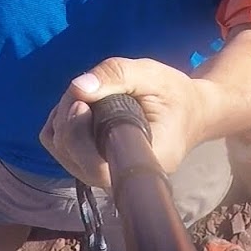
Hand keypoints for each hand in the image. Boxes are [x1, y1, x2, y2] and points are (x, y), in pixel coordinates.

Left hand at [40, 58, 207, 186]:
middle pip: (74, 157)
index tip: (83, 103)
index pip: (97, 166)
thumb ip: (117, 75)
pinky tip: (78, 107)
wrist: (191, 112)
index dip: (78, 135)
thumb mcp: (153, 75)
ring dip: (62, 118)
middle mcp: (122, 176)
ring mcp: (106, 174)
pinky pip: (61, 149)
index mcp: (145, 160)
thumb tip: (77, 87)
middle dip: (67, 116)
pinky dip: (60, 124)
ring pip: (63, 152)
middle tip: (83, 88)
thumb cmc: (176, 95)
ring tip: (84, 95)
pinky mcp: (95, 164)